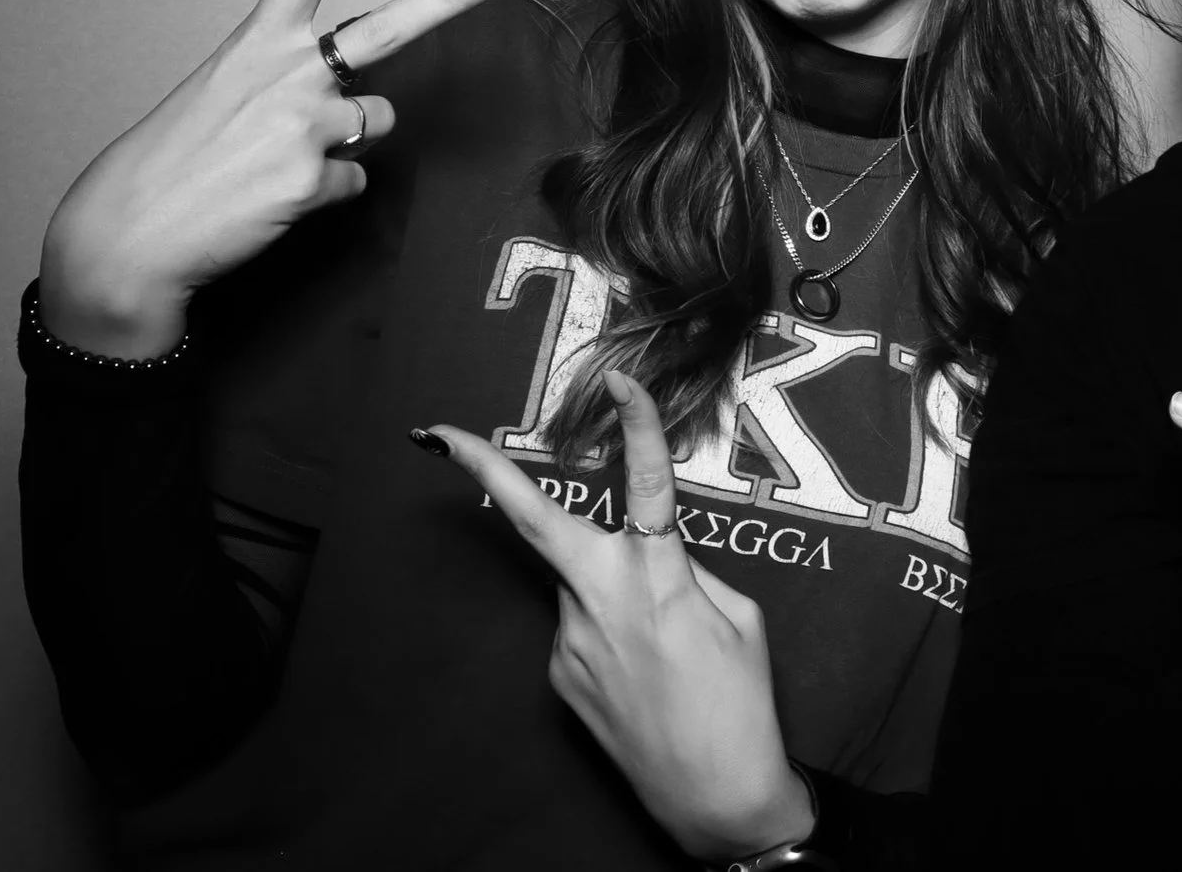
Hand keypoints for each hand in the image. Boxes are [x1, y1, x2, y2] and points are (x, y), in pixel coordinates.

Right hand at [38, 0, 504, 355]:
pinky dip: (321, 194)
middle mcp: (289, 72)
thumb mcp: (222, 98)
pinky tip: (271, 201)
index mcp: (257, 42)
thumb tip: (353, 114)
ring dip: (341, 143)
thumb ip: (288, 86)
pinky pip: (353, 181)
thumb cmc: (172, 166)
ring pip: (375, 124)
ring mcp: (305, 123)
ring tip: (273, 165)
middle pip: (389, 27)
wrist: (128, 237)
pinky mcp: (313, 177)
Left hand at [428, 373, 815, 862]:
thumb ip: (688, 573)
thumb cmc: (742, 705)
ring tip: (666, 651)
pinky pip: (582, 629)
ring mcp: (569, 642)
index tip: (623, 381)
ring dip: (610, 590)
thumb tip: (653, 562)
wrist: (714, 799)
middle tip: (439, 434)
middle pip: (535, 522)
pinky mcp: (558, 677)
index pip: (648, 484)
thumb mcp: (738, 618)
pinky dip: (611, 634)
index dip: (637, 426)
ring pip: (580, 582)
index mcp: (659, 578)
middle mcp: (601, 601)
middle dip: (483, 472)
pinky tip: (646, 675)